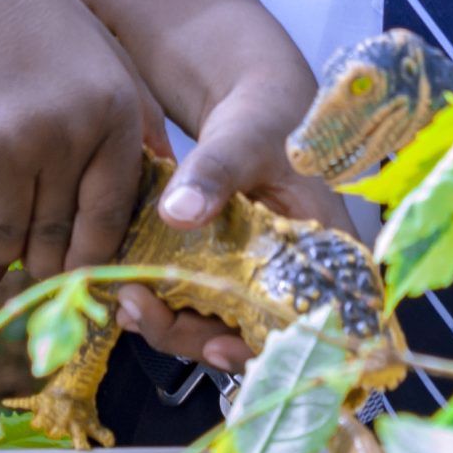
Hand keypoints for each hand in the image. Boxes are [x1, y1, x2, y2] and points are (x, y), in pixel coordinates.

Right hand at [0, 0, 153, 280]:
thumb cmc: (33, 20)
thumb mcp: (104, 53)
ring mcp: (13, 144)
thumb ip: (137, 116)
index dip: (91, 255)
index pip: (108, 217)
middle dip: (43, 256)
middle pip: (55, 236)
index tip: (76, 270)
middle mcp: (69, 133)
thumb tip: (167, 177)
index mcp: (113, 111)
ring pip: (6, 236)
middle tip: (33, 255)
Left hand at [116, 77, 353, 373]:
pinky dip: (167, 306)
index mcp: (324, 252)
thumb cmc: (267, 114)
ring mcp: (260, 279)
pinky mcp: (228, 273)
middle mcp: (297, 278)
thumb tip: (177, 212)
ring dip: (173, 325)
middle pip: (253, 336)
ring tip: (128, 303)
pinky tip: (134, 295)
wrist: (250, 102)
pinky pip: (200, 305)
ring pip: (220, 327)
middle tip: (140, 312)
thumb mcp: (244, 137)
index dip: (264, 350)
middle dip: (195, 336)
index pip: (305, 325)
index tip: (215, 350)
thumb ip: (215, 170)